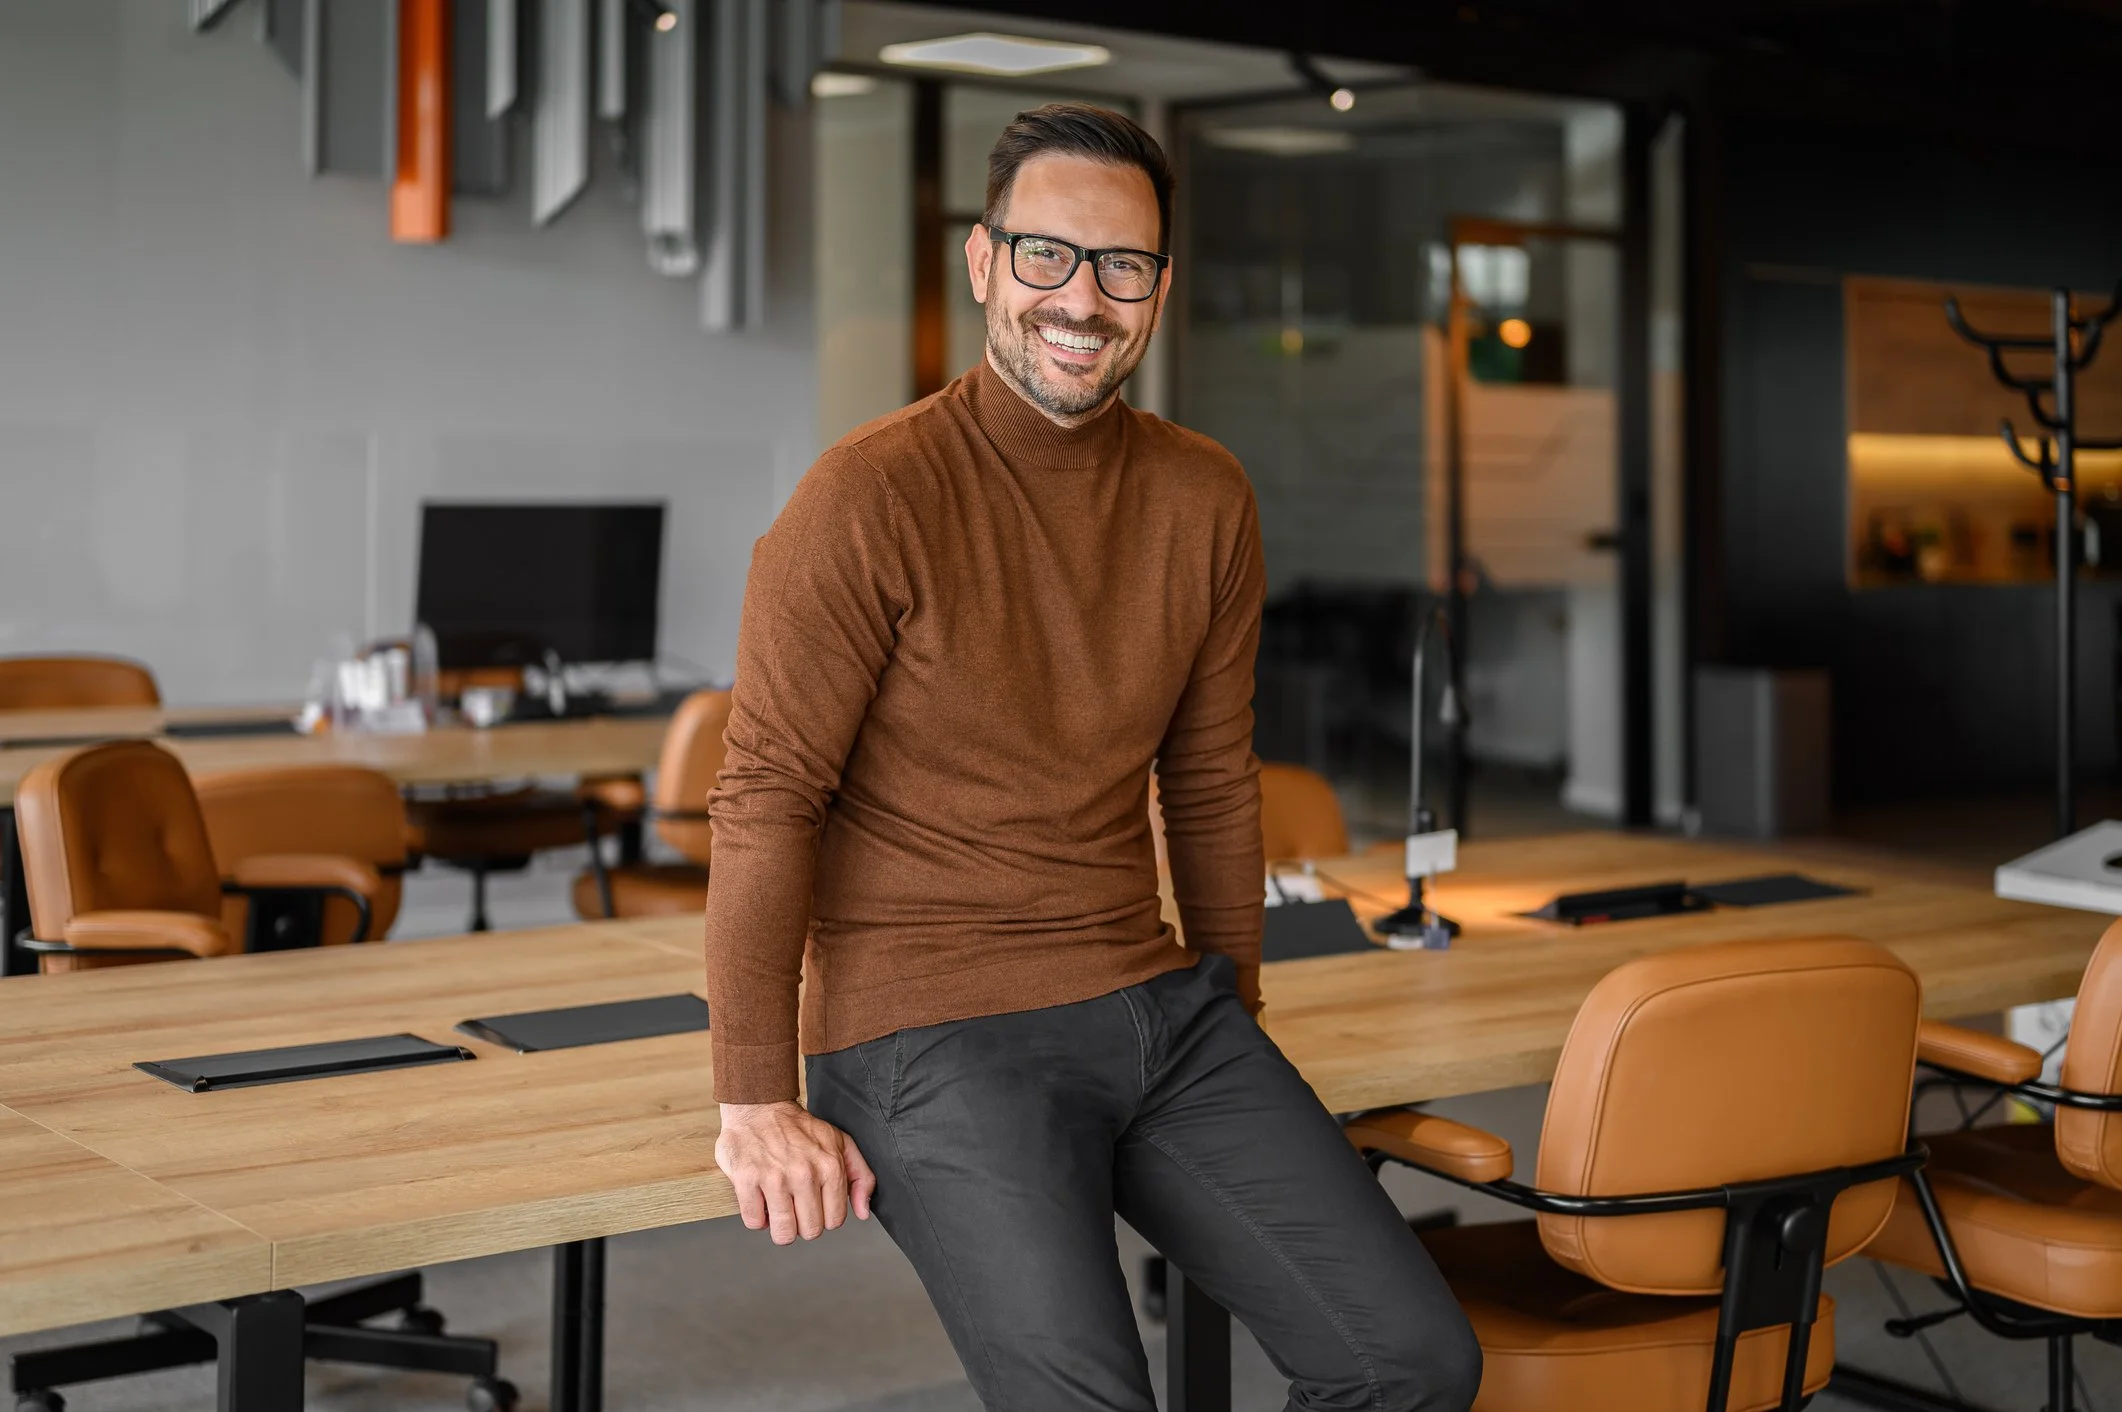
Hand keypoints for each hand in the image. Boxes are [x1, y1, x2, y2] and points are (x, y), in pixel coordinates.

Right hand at [716, 1101, 876, 1244]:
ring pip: (784, 1234)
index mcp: (830, 1167)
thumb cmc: (799, 1128)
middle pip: (810, 1231)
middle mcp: (804, 1174)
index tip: (815, 1204)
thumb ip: (861, 1176)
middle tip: (796, 1206)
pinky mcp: (747, 1180)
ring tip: (779, 1207)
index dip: (824, 1217)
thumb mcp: (841, 1143)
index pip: (835, 1220)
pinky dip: (757, 1217)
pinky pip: (755, 1223)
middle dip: (803, 1224)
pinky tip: (761, 1200)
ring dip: (780, 1226)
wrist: (759, 1107)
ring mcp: (774, 1178)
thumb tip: (863, 1212)